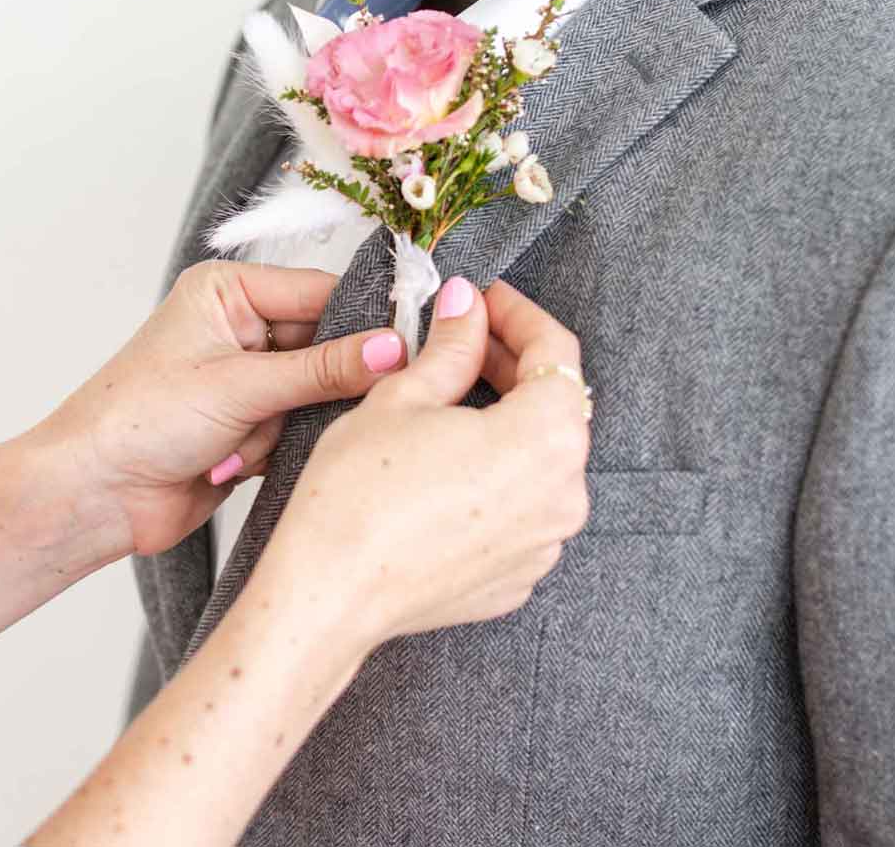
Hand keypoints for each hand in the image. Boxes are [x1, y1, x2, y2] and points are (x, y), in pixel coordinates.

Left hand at [32, 260, 406, 558]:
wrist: (95, 493)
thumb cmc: (138, 421)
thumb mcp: (240, 386)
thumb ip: (323, 370)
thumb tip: (395, 349)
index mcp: (227, 292)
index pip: (322, 293)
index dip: (363, 325)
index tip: (403, 353)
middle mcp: (238, 327)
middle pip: (326, 347)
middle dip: (310, 389)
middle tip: (289, 410)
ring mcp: (244, 378)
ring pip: (314, 397)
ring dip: (282, 429)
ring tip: (232, 441)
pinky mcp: (249, 425)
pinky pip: (297, 432)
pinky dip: (273, 451)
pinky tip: (228, 463)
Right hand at [268, 276, 592, 645]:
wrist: (331, 593)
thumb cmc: (356, 499)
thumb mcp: (402, 398)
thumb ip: (450, 346)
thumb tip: (465, 308)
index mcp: (545, 438)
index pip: (555, 352)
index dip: (517, 314)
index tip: (483, 301)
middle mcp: (563, 495)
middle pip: (554, 408)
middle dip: (510, 366)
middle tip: (460, 341)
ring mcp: (545, 542)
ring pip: (538, 462)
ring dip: (503, 425)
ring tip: (445, 407)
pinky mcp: (518, 575)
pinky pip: (521, 511)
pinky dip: (494, 480)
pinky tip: (442, 470)